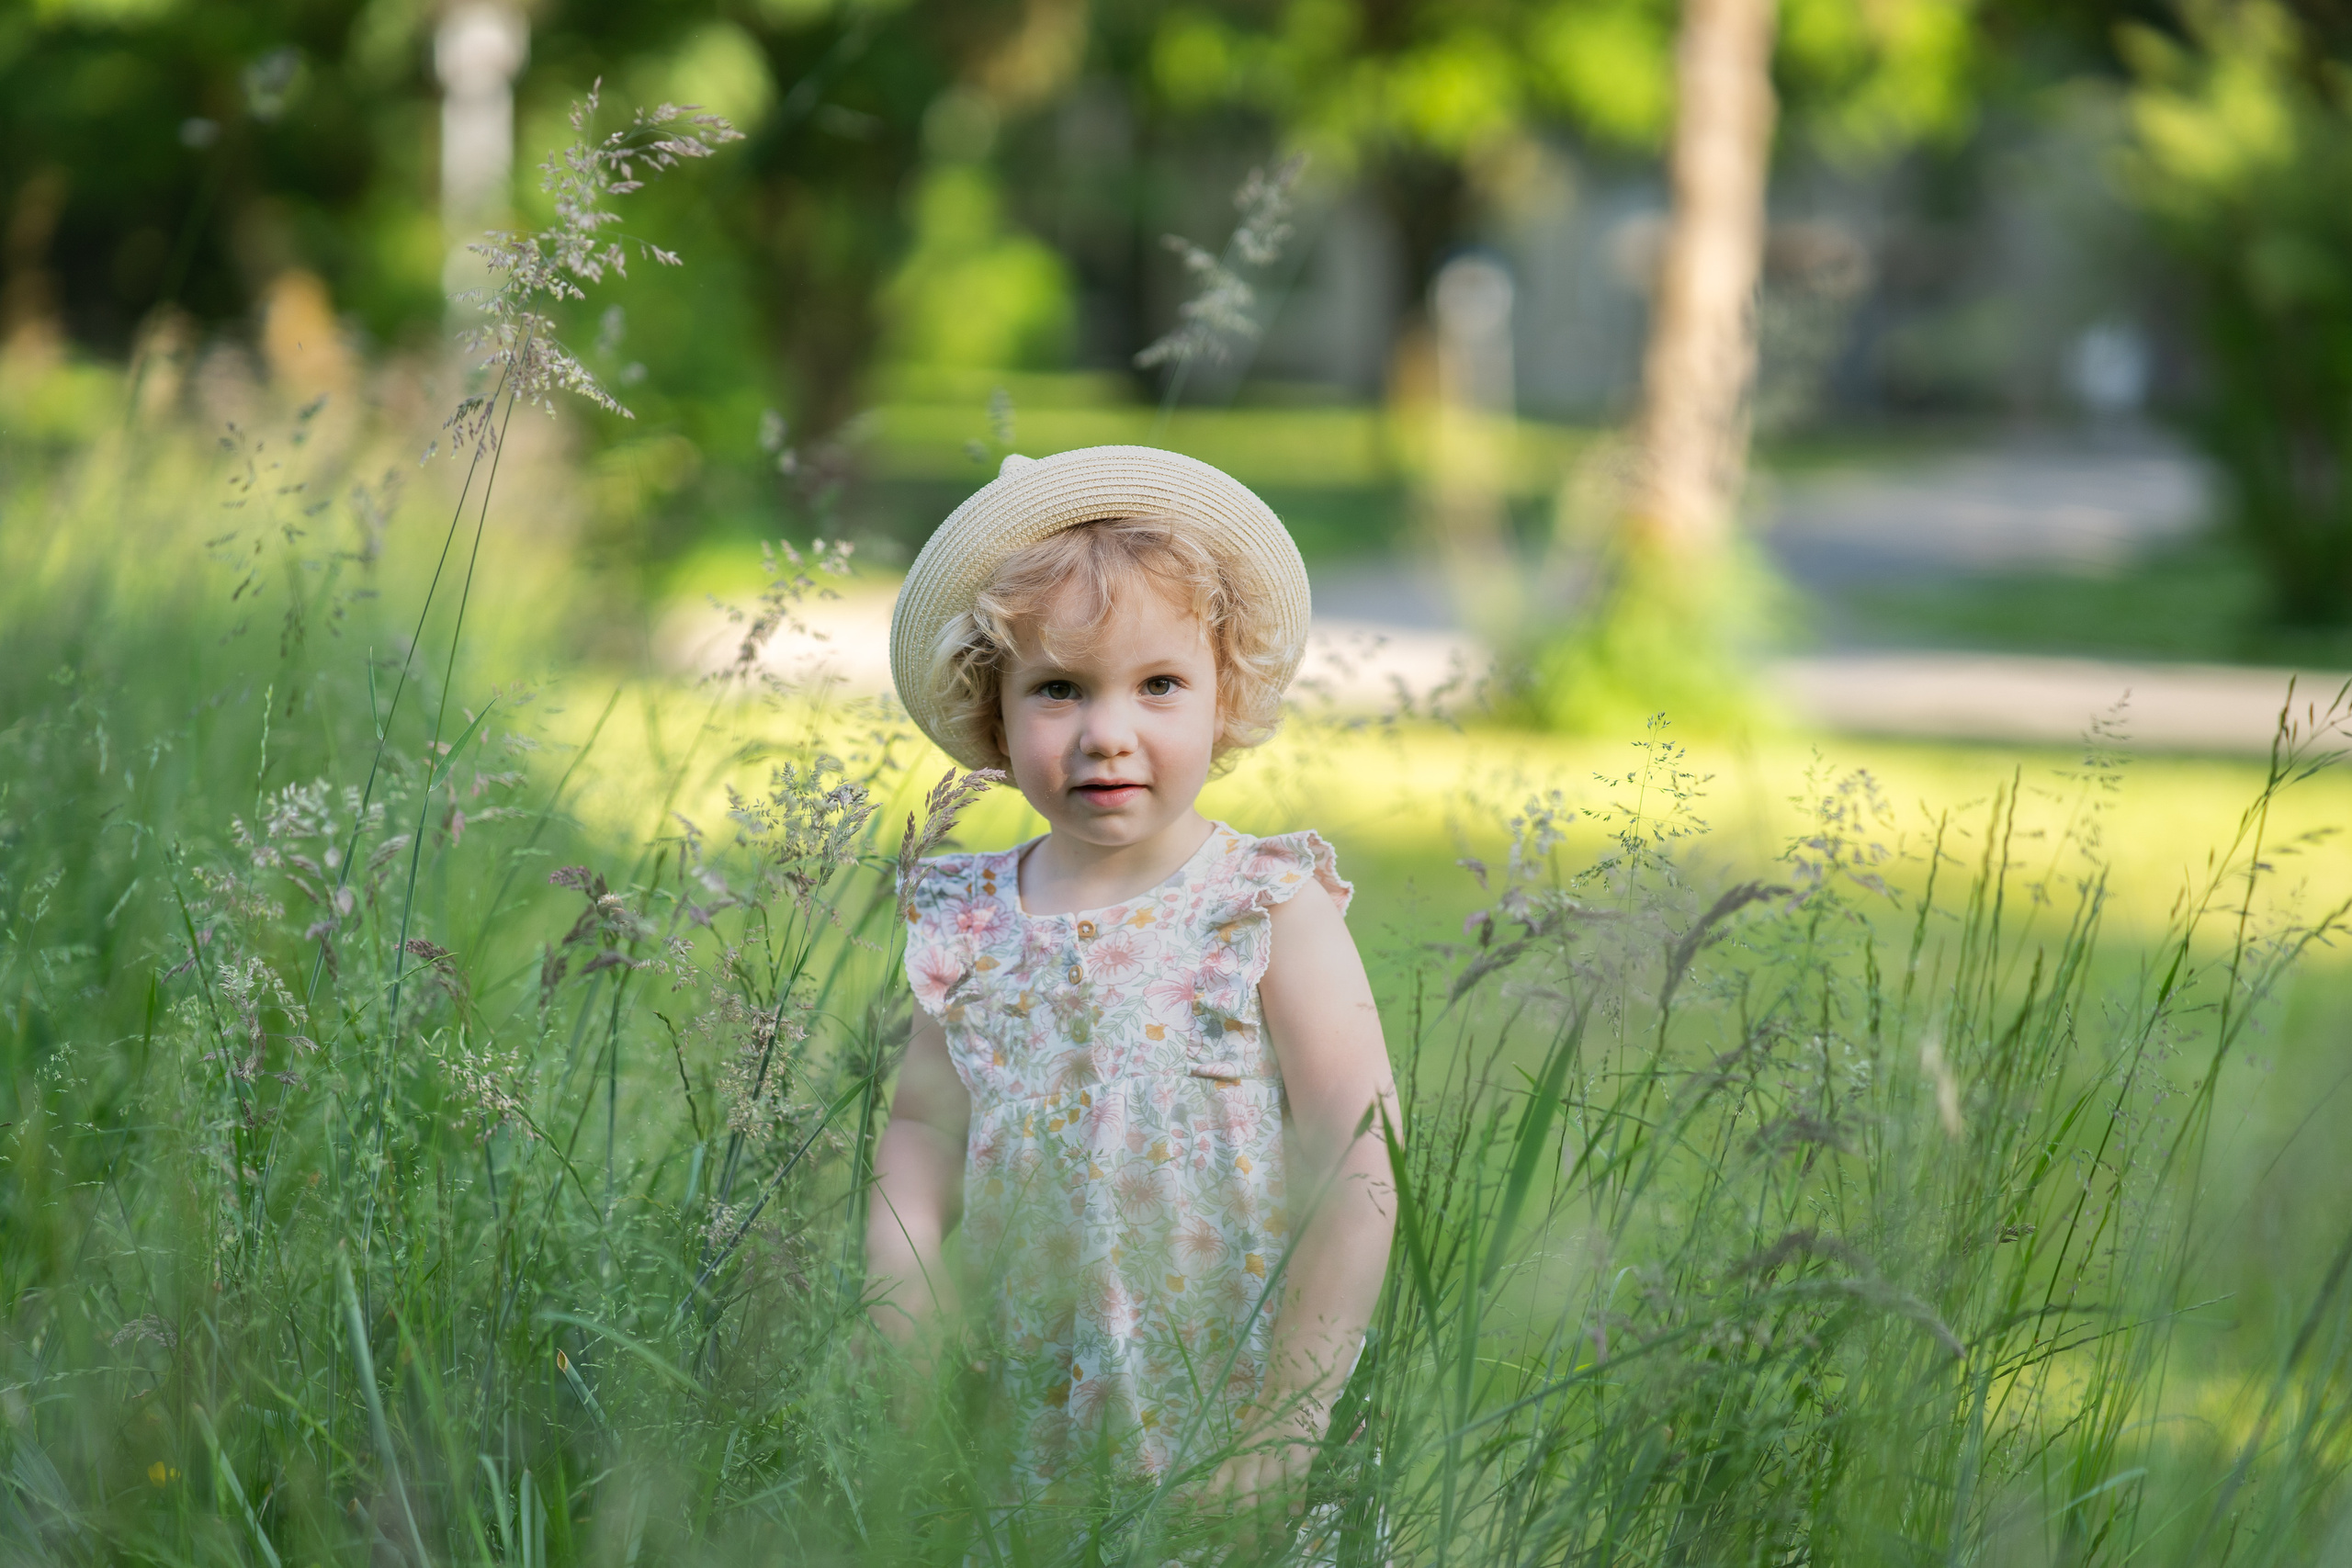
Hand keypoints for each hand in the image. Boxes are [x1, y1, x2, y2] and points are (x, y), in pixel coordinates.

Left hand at [1207, 1399, 1322, 1547]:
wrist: (1294, 1389)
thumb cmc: (1267, 1423)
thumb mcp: (1242, 1445)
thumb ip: (1231, 1473)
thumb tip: (1207, 1505)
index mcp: (1233, 1459)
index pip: (1215, 1491)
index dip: (1211, 1517)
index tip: (1213, 1539)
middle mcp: (1249, 1458)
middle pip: (1244, 1502)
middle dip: (1245, 1532)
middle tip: (1250, 1553)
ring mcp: (1275, 1453)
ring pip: (1270, 1494)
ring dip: (1273, 1522)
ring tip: (1277, 1540)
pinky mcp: (1298, 1449)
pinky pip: (1296, 1477)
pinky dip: (1296, 1497)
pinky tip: (1297, 1513)